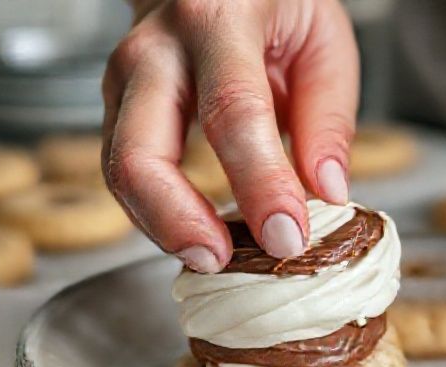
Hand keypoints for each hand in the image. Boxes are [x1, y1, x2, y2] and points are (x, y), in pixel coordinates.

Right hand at [102, 0, 357, 271]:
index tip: (287, 236)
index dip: (260, 184)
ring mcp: (125, 78)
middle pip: (142, 151)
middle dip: (179, 220)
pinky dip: (157, 213)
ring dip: (163, 227)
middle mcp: (157, 48)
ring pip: (119, 170)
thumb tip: (327, 192)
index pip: (234, 113)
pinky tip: (194, 235)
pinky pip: (123, 172)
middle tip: (223, 261)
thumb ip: (329, 118)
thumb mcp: (324, 41)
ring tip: (213, 258)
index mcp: (218, 18)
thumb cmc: (272, 4)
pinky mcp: (116, 107)